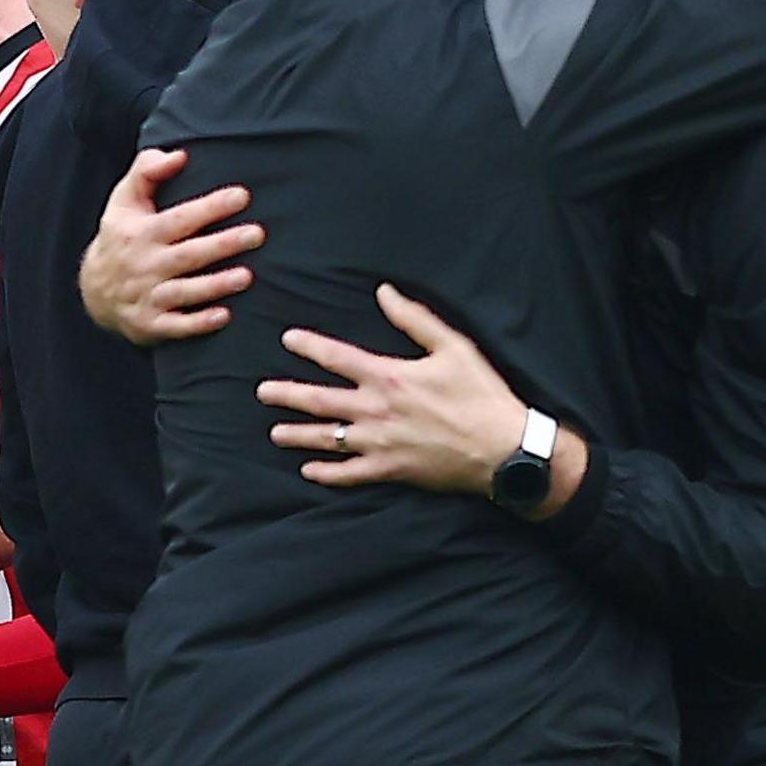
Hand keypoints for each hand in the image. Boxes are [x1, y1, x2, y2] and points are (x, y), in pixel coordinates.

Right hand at [81, 146, 260, 345]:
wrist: (94, 291)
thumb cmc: (122, 237)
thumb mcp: (124, 201)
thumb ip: (147, 171)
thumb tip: (179, 155)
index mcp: (140, 233)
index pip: (178, 219)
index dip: (209, 207)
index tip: (242, 196)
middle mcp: (143, 265)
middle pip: (187, 255)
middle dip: (221, 245)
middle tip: (257, 234)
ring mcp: (146, 297)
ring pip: (183, 292)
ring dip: (214, 286)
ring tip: (246, 276)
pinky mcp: (149, 325)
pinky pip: (174, 326)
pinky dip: (197, 324)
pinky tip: (224, 317)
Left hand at [259, 282, 539, 501]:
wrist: (503, 447)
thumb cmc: (482, 394)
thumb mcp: (454, 347)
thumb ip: (415, 319)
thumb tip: (384, 291)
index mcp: (388, 377)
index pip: (336, 357)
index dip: (308, 346)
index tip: (287, 339)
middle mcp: (375, 410)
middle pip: (318, 400)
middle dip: (286, 394)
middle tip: (262, 391)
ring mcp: (378, 443)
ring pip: (325, 439)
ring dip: (297, 435)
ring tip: (275, 433)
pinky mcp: (388, 470)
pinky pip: (348, 474)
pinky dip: (325, 473)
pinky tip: (308, 470)